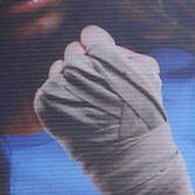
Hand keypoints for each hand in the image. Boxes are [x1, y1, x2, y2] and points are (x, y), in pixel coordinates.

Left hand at [33, 26, 194, 194]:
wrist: (130, 159)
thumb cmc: (144, 117)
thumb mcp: (148, 76)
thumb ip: (124, 51)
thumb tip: (94, 36)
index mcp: (103, 54)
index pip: (91, 35)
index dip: (99, 47)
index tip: (105, 63)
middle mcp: (77, 66)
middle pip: (73, 51)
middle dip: (85, 65)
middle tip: (99, 90)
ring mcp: (59, 86)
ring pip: (57, 69)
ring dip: (69, 81)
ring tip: (87, 104)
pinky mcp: (45, 105)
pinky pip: (47, 91)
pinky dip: (58, 101)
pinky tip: (75, 114)